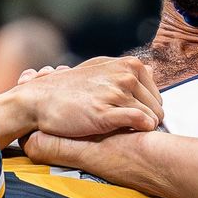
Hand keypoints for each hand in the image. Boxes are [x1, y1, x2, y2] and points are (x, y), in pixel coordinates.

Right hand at [15, 58, 161, 141]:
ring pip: (152, 117)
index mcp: (128, 64)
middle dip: (147, 121)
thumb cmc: (70, 90)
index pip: (157, 95)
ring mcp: (116, 92)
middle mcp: (125, 75)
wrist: (40, 100)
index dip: (148, 110)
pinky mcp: (106, 112)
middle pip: (158, 108)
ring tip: (122, 131)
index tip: (133, 118)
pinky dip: (141, 130)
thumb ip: (126, 71)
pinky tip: (128, 133)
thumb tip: (152, 69)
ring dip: (141, 129)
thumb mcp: (100, 70)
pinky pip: (141, 122)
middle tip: (127, 128)